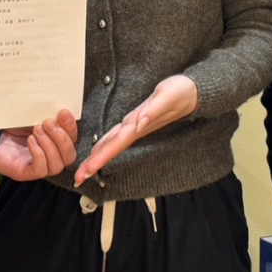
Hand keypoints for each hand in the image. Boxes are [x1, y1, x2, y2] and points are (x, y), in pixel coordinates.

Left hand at [0, 109, 77, 180]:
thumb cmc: (14, 125)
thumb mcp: (33, 116)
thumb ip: (47, 113)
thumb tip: (60, 103)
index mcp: (57, 143)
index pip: (73, 140)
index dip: (71, 127)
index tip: (63, 112)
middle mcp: (52, 157)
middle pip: (69, 156)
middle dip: (61, 138)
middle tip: (48, 123)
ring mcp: (40, 168)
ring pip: (57, 165)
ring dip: (49, 146)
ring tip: (36, 130)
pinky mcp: (26, 173)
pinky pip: (40, 169)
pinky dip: (38, 154)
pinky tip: (30, 141)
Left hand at [74, 74, 197, 185]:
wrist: (193, 92)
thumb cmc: (182, 93)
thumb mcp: (168, 97)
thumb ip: (153, 111)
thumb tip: (139, 123)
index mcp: (139, 125)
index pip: (116, 145)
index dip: (101, 158)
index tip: (88, 171)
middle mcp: (135, 128)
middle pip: (111, 149)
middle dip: (94, 164)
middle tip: (78, 178)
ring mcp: (136, 126)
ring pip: (112, 144)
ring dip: (98, 157)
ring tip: (84, 169)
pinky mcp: (137, 120)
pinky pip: (117, 135)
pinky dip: (106, 144)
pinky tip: (99, 148)